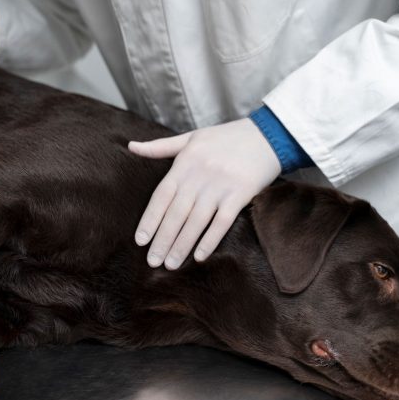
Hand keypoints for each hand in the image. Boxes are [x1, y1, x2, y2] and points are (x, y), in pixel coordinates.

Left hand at [129, 118, 280, 269]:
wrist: (267, 135)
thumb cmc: (226, 138)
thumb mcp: (191, 138)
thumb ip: (160, 147)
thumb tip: (130, 146)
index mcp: (185, 163)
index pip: (161, 196)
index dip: (150, 219)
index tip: (140, 241)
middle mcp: (200, 175)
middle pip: (176, 213)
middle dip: (163, 239)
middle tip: (152, 262)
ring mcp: (220, 185)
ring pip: (196, 221)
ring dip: (182, 245)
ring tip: (171, 264)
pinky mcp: (241, 193)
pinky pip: (222, 221)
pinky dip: (210, 240)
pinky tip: (199, 256)